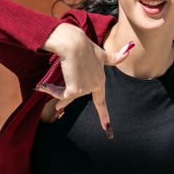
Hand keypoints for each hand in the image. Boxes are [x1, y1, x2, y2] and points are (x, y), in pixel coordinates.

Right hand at [35, 23, 133, 138]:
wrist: (73, 43)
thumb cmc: (85, 46)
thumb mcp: (101, 53)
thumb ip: (113, 57)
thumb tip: (130, 49)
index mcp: (100, 80)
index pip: (101, 102)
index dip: (104, 116)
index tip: (108, 131)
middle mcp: (95, 86)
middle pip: (75, 96)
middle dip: (64, 98)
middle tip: (58, 106)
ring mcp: (86, 89)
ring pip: (67, 96)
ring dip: (54, 91)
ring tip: (44, 86)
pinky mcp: (76, 90)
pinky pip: (60, 95)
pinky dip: (51, 90)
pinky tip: (43, 86)